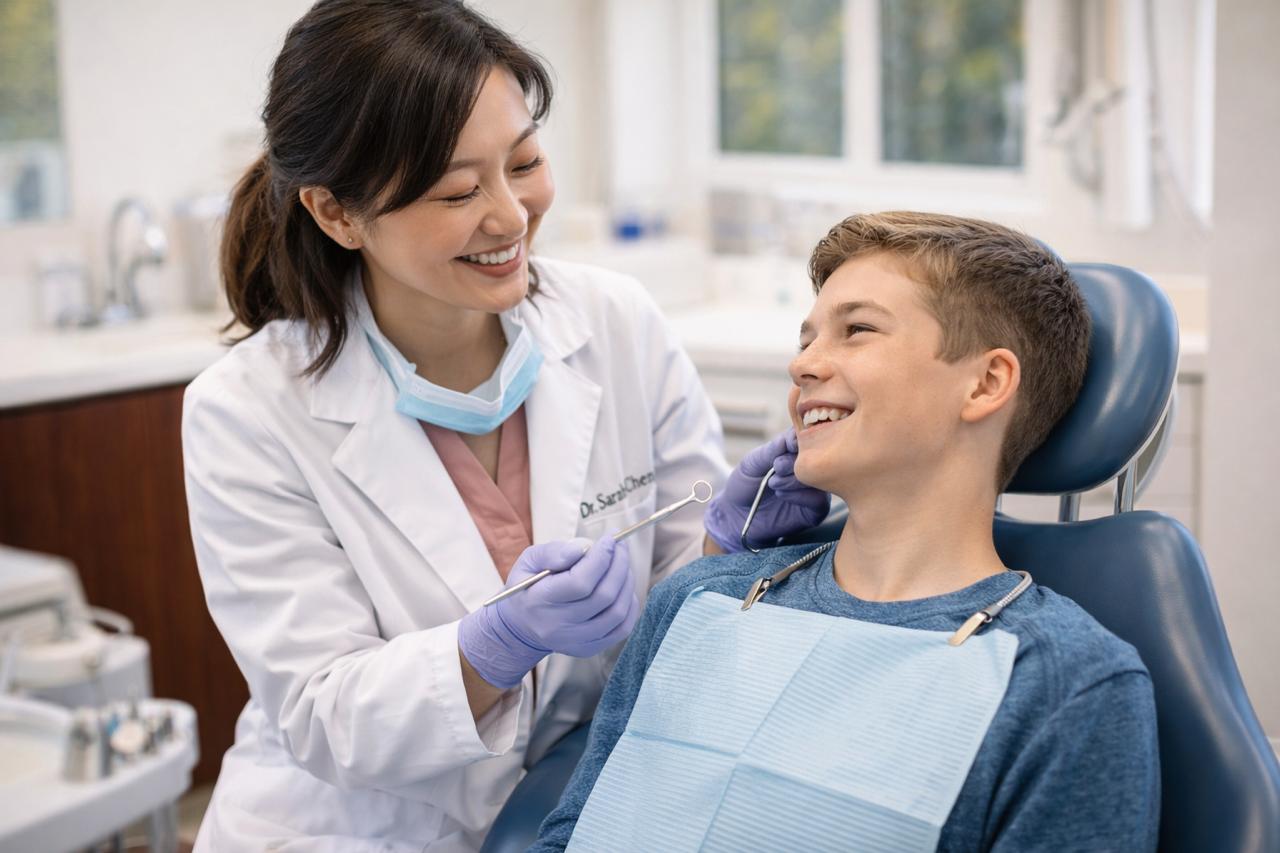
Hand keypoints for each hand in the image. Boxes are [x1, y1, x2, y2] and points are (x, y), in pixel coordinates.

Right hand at [458, 536, 639, 688]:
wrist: (521, 626)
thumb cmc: (528, 586)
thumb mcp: (529, 561)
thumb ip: (553, 551)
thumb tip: (584, 547)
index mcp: (540, 601)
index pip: (580, 582)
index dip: (601, 558)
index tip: (610, 538)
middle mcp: (558, 626)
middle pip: (603, 596)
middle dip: (619, 565)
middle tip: (621, 546)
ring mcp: (575, 641)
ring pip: (616, 613)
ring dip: (627, 583)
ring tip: (622, 564)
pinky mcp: (589, 649)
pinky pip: (622, 628)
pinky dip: (630, 605)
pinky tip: (623, 588)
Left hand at [703, 429, 830, 552]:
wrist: (736, 515)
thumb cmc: (745, 484)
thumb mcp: (752, 462)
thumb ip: (772, 449)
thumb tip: (795, 435)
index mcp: (797, 452)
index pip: (811, 437)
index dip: (802, 439)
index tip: (789, 445)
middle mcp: (811, 468)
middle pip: (818, 457)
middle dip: (795, 462)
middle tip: (777, 467)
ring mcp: (815, 489)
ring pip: (820, 479)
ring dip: (795, 480)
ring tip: (774, 483)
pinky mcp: (815, 511)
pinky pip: (819, 500)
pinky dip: (800, 496)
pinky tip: (782, 495)